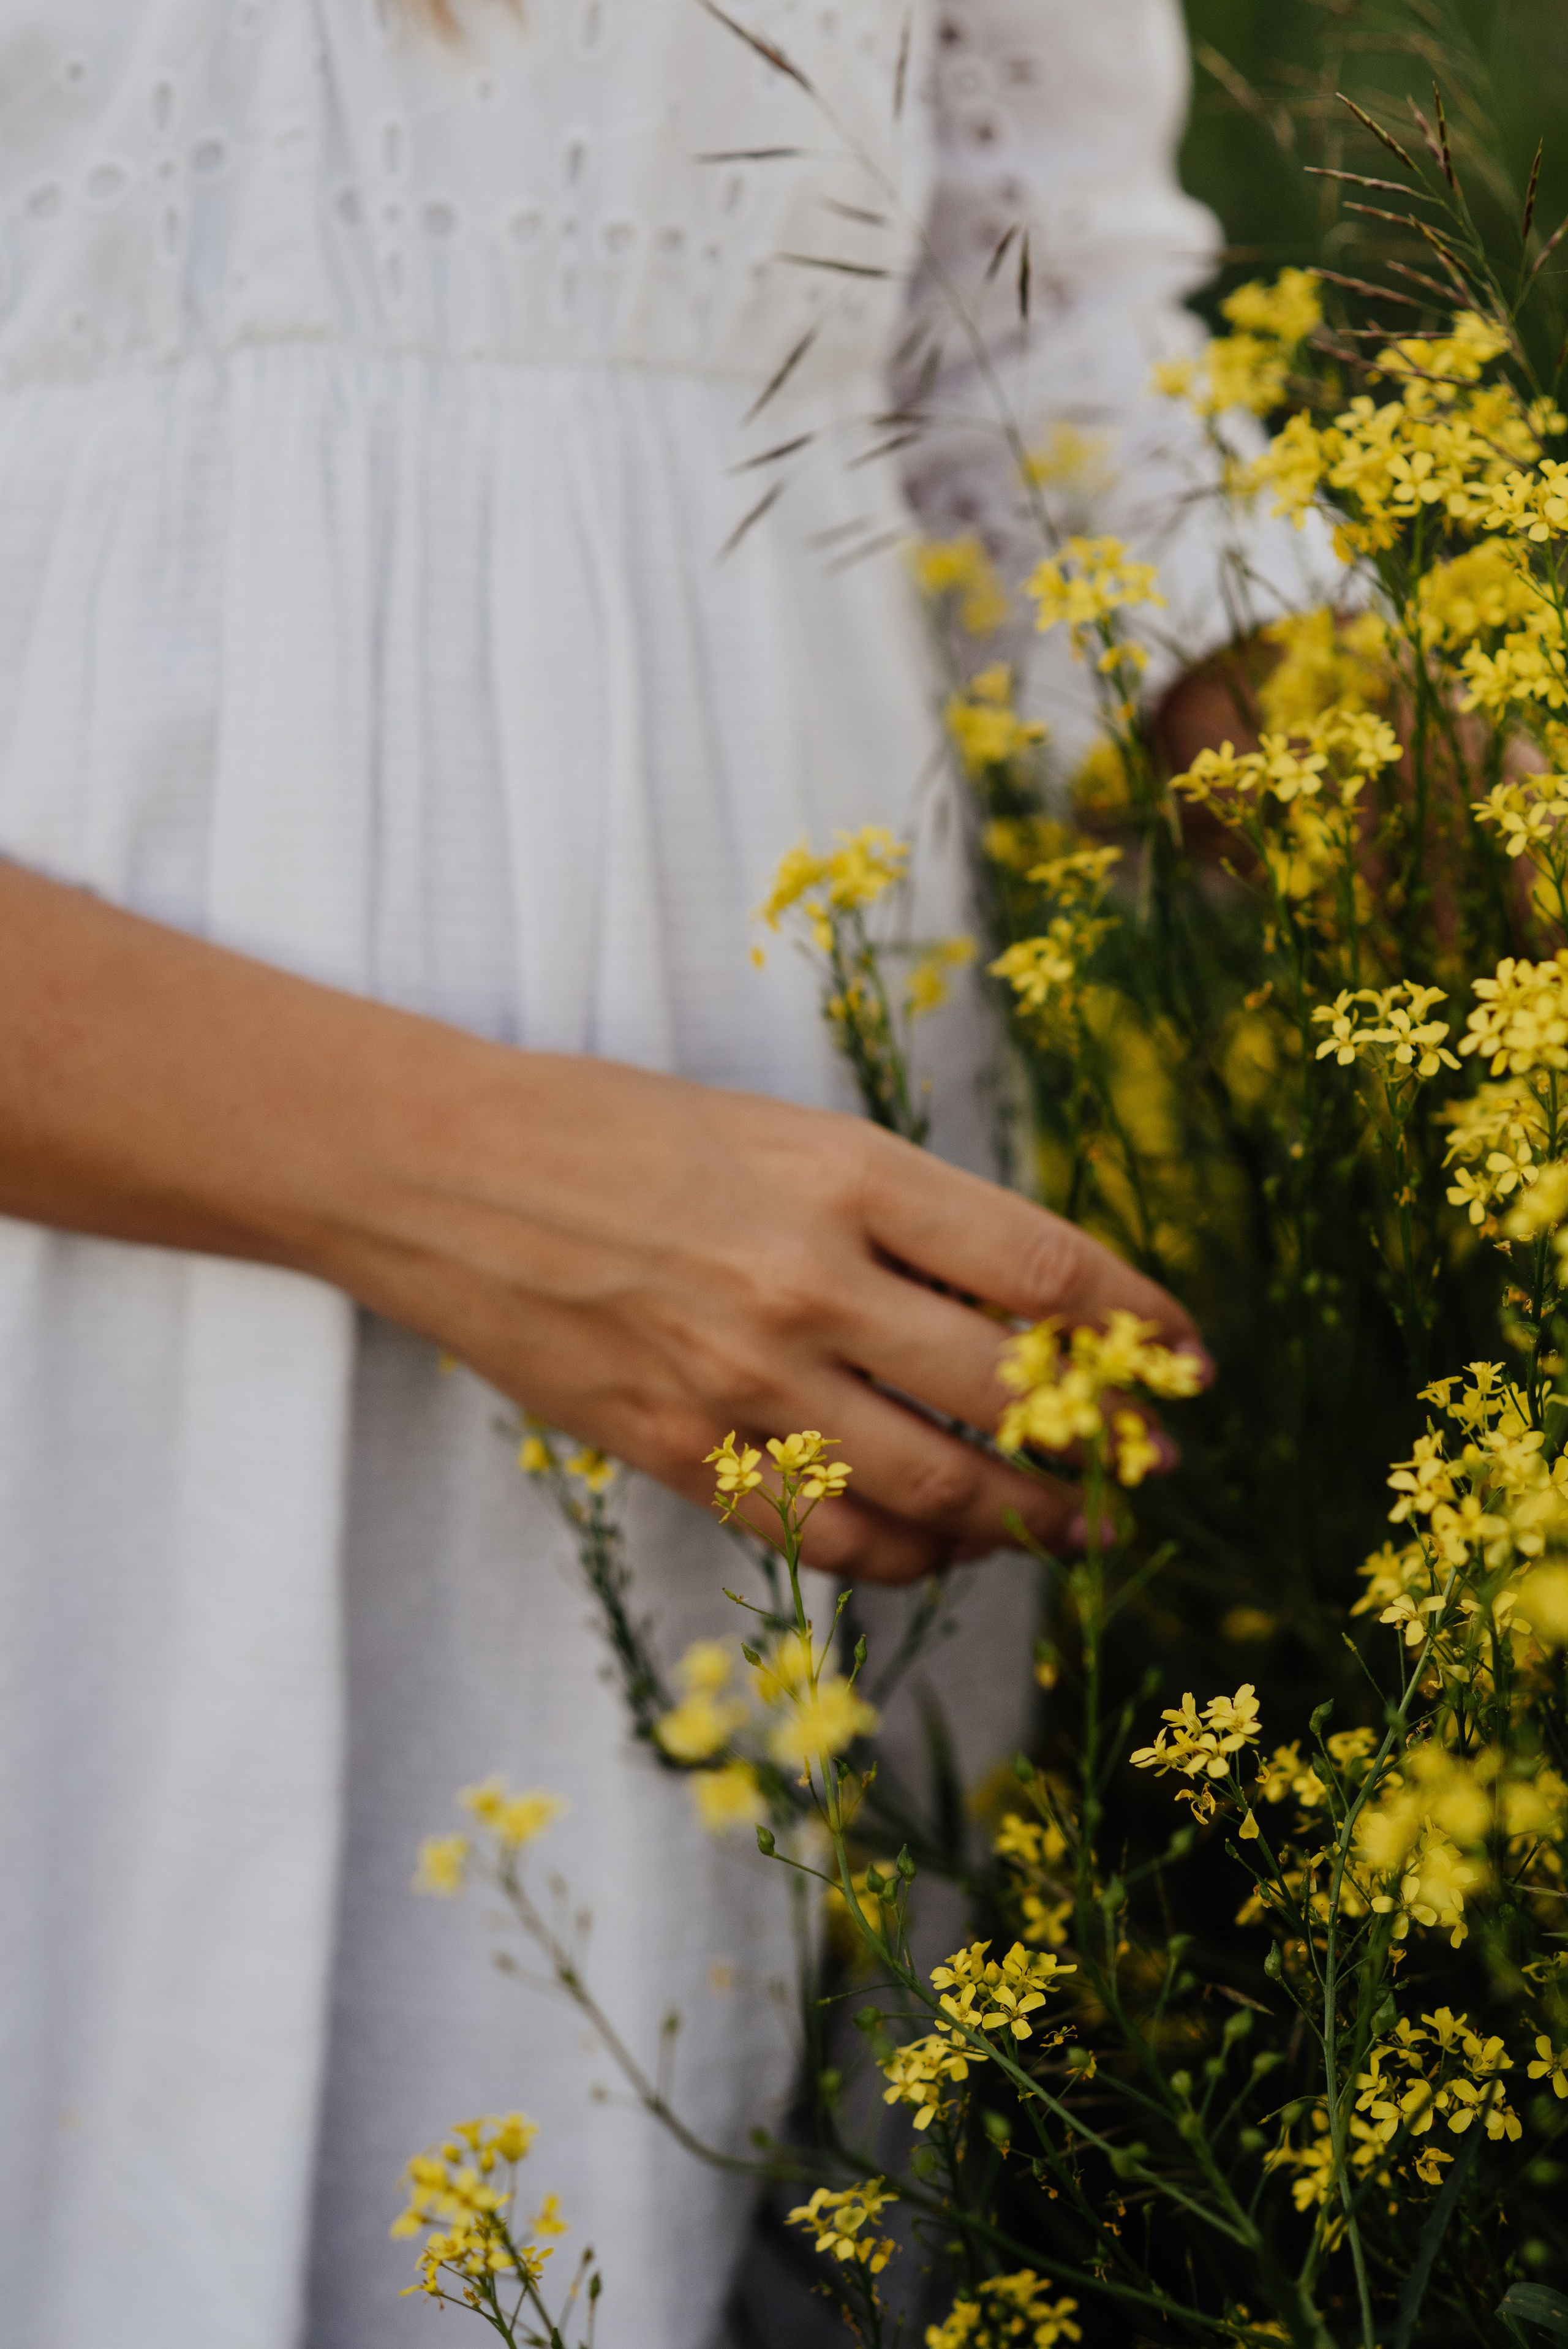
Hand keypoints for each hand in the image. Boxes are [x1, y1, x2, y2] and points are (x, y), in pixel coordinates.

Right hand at [0, 864, 1205, 1584]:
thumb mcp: (783, 1130)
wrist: (443, 1171)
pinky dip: (903, 1554)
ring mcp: (742, 1377)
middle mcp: (811, 1279)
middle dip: (1108, 1442)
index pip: (1047, 1268)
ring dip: (1026, 1517)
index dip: (1142, 1327)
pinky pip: (826, 1532)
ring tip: (1075, 1527)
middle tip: (1151, 1466)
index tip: (1191, 1364)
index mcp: (849, 1173)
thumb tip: (1031, 1302)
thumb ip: (903, 1213)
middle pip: (1013, 1392)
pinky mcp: (679, 1450)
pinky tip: (939, 1549)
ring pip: (933, 1485)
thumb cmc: (620, 1128)